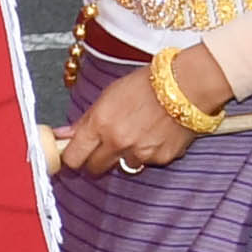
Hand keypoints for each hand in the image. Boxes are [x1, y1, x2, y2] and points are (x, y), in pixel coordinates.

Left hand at [53, 50, 212, 173]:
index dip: (72, 158)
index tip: (74, 155)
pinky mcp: (161, 158)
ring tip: (137, 133)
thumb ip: (86, 119)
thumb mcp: (109, 95)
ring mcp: (140, 152)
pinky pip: (148, 162)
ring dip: (125, 155)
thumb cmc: (148, 84)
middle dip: (96, 160)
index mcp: (100, 123)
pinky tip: (156, 134)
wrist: (187, 85)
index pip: (73, 157)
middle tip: (104, 146)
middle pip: (94, 168)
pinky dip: (149, 153)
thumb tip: (64, 135)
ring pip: (123, 166)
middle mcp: (117, 141)